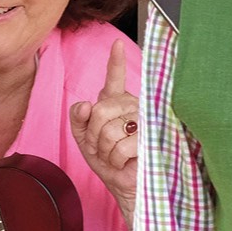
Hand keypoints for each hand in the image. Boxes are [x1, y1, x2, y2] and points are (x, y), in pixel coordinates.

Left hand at [70, 39, 138, 222]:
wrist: (125, 186)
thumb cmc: (109, 162)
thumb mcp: (85, 140)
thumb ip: (79, 119)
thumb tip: (84, 104)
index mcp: (117, 104)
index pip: (115, 79)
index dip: (115, 62)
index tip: (116, 44)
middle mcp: (133, 108)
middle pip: (101, 110)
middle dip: (94, 135)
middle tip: (102, 148)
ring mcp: (145, 123)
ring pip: (109, 130)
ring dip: (105, 151)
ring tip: (114, 157)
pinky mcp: (152, 141)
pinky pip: (121, 146)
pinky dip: (116, 160)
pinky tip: (125, 162)